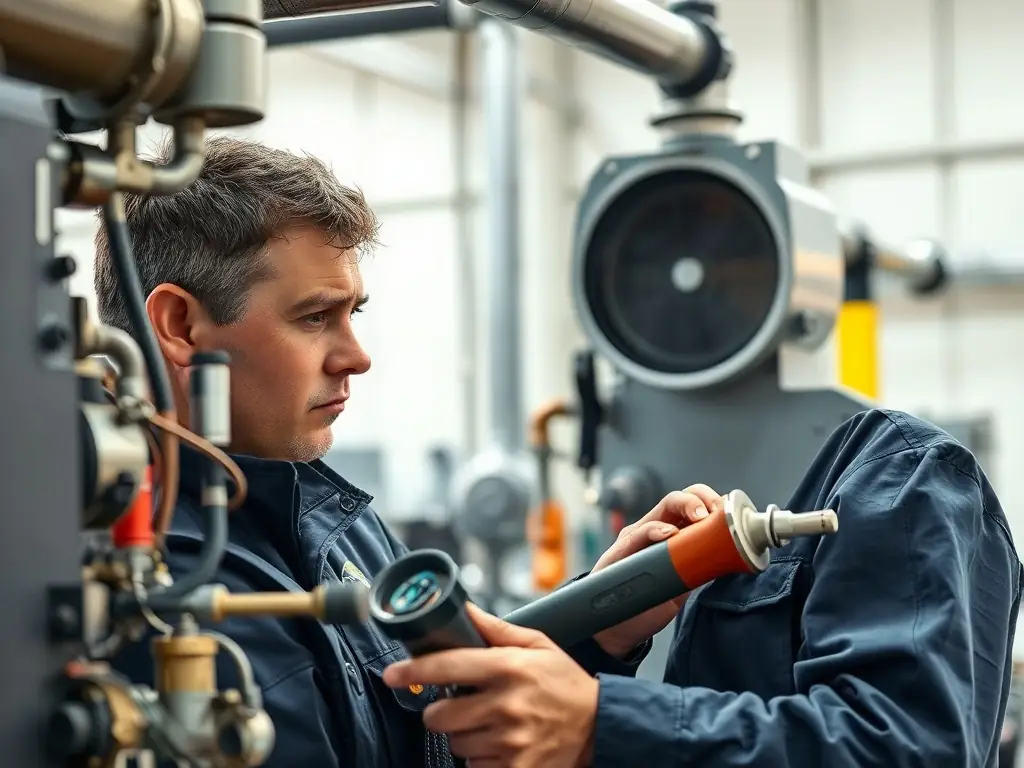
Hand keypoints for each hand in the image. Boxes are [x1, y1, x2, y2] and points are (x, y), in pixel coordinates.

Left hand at [383, 603, 597, 767]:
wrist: (601, 727)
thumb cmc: (566, 684)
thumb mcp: (538, 645)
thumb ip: (497, 630)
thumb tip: (466, 610)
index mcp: (508, 668)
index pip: (447, 667)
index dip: (412, 671)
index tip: (391, 674)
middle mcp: (505, 705)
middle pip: (439, 715)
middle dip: (440, 711)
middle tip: (457, 705)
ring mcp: (509, 741)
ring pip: (455, 744)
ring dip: (463, 735)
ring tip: (488, 723)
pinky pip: (475, 767)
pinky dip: (481, 758)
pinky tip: (499, 744)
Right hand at [592, 484, 722, 658]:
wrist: (618, 628)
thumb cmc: (648, 604)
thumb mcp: (682, 585)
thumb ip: (699, 569)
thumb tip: (729, 561)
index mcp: (672, 533)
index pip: (692, 504)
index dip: (712, 503)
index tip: (729, 515)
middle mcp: (655, 529)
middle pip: (679, 499)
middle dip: (701, 499)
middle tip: (715, 513)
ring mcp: (638, 537)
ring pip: (662, 508)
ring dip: (685, 505)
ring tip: (700, 517)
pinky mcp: (622, 550)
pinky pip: (638, 534)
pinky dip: (655, 530)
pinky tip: (669, 534)